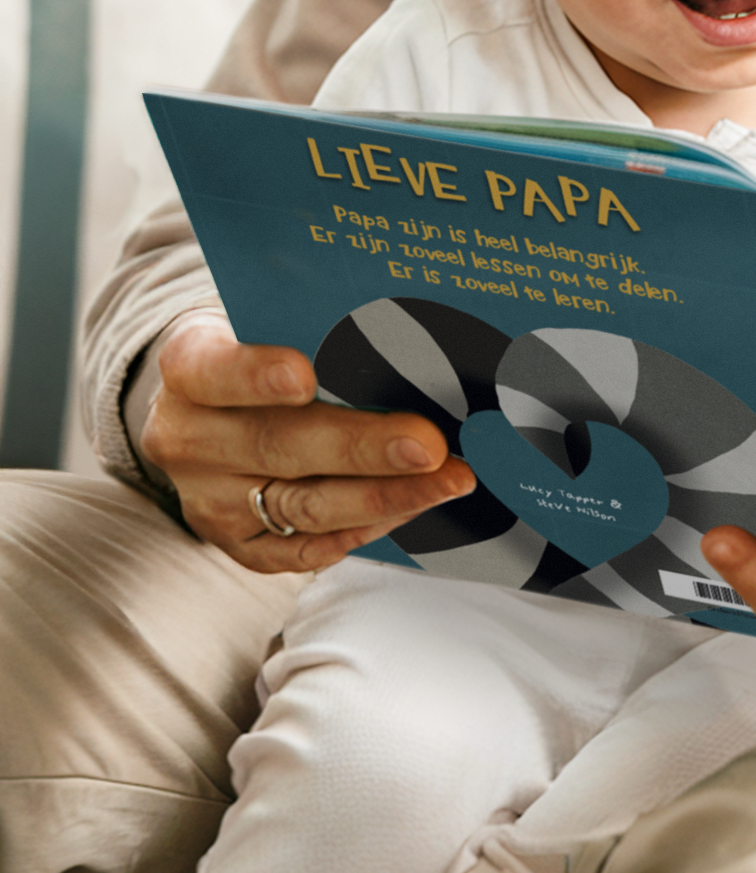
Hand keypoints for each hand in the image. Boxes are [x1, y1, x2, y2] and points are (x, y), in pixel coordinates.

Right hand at [141, 313, 475, 572]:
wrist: (213, 405)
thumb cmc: (263, 351)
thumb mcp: (268, 322)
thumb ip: (317, 328)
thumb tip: (407, 333)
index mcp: (189, 367)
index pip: (215, 369)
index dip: (255, 374)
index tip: (304, 375)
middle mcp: (190, 438)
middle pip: (278, 446)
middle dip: (363, 448)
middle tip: (429, 445)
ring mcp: (210, 499)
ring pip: (302, 507)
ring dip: (387, 497)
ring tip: (448, 481)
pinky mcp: (236, 542)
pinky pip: (303, 551)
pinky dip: (366, 529)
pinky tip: (414, 507)